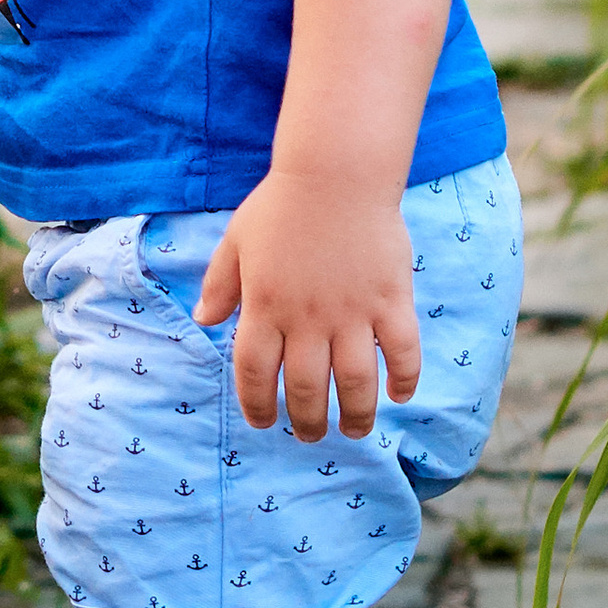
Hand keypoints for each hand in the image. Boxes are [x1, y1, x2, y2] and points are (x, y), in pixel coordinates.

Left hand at [192, 167, 420, 442]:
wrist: (336, 172)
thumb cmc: (282, 205)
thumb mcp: (237, 241)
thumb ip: (219, 285)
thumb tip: (203, 320)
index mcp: (264, 306)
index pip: (254, 374)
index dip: (257, 405)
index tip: (264, 422)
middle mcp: (307, 318)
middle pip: (306, 389)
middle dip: (308, 423)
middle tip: (311, 435)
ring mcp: (352, 312)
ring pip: (356, 383)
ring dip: (356, 415)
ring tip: (356, 430)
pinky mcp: (391, 300)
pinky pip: (403, 352)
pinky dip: (404, 379)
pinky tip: (399, 394)